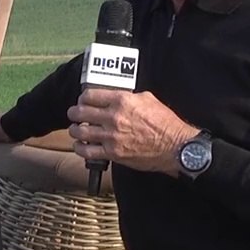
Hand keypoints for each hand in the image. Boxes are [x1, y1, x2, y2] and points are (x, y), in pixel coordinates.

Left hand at [66, 89, 196, 176]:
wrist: (175, 147)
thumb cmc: (165, 124)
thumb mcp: (148, 99)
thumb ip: (129, 97)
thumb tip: (118, 97)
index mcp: (122, 101)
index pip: (90, 95)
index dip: (83, 98)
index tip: (83, 100)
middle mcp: (113, 117)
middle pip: (80, 112)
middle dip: (74, 112)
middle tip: (74, 114)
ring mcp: (111, 137)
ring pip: (80, 131)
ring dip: (74, 130)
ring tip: (75, 130)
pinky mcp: (113, 153)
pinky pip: (87, 151)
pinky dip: (80, 148)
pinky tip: (80, 145)